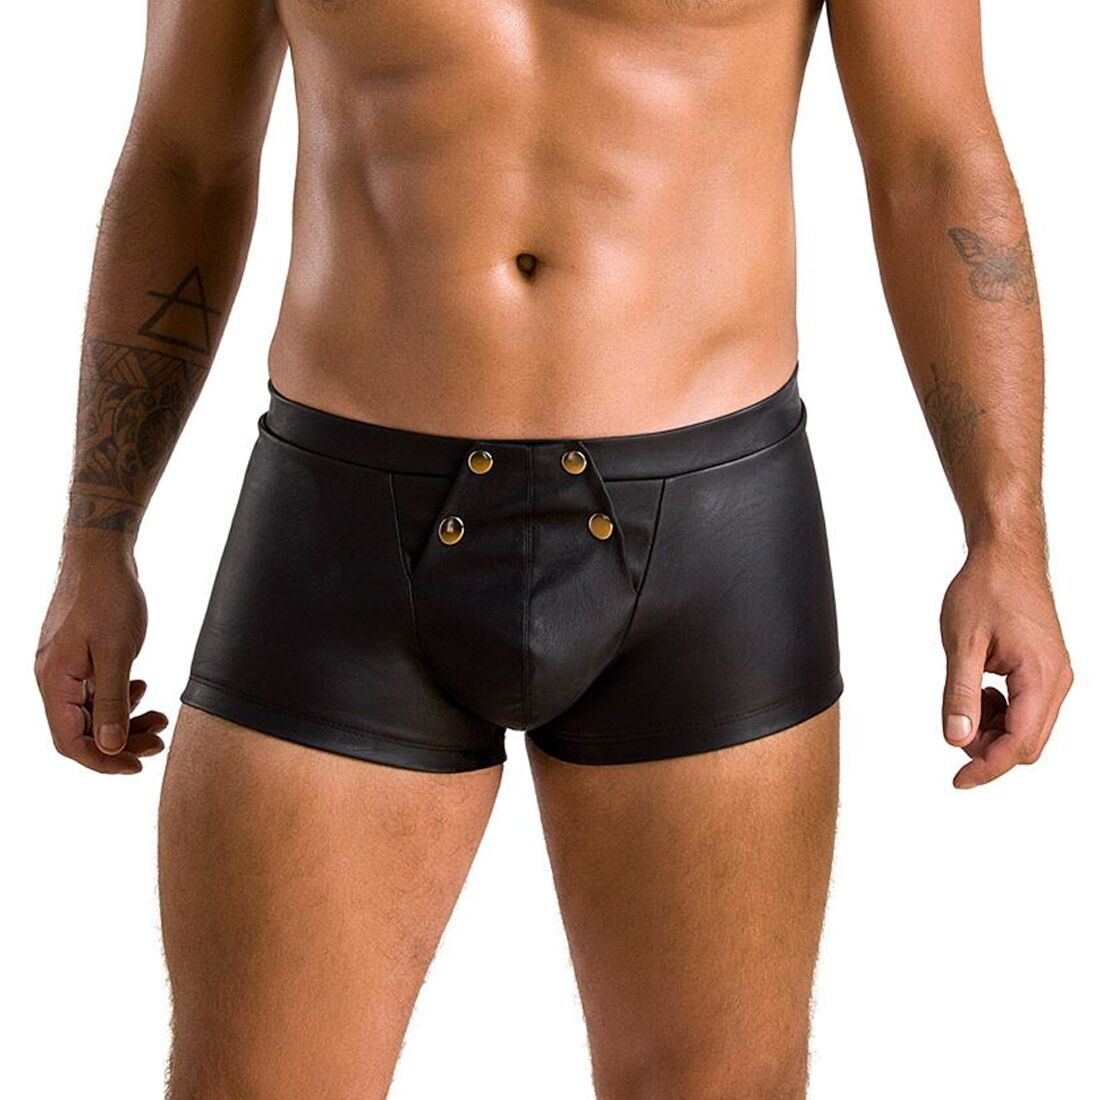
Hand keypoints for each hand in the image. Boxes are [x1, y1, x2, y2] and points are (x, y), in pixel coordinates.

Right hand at [35, 544, 167, 773]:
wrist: (100, 555)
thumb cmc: (108, 597)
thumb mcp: (117, 652)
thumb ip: (113, 701)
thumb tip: (111, 748)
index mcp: (55, 682)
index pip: (71, 741)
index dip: (104, 761)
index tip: (138, 766)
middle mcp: (53, 680)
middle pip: (82, 731)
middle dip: (121, 743)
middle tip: (159, 743)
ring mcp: (64, 669)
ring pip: (92, 713)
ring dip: (125, 722)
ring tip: (159, 719)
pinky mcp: (78, 658)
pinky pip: (95, 693)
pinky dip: (119, 700)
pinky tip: (142, 691)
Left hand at [939, 542, 1071, 788]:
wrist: (1005, 555)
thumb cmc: (985, 590)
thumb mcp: (962, 644)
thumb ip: (960, 694)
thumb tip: (957, 739)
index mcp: (1041, 677)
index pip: (1019, 744)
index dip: (987, 767)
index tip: (958, 781)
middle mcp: (1056, 681)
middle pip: (1027, 744)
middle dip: (989, 749)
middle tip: (954, 729)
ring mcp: (1054, 676)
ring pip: (1027, 729)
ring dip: (993, 730)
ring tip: (965, 701)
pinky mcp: (1046, 669)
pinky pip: (1027, 709)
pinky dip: (1000, 712)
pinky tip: (979, 690)